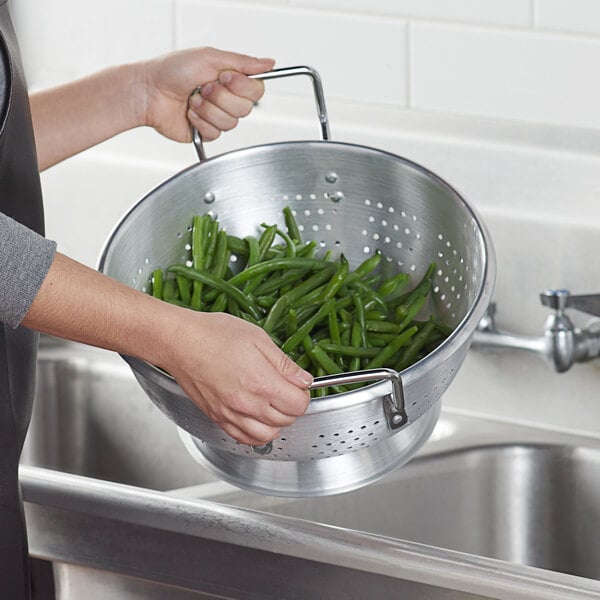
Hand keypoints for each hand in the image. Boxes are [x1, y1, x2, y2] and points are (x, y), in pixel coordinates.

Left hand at [138, 47, 274, 142]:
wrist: (148, 92)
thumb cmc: (171, 70)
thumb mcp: (209, 57)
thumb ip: (242, 62)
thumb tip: (269, 63)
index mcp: (230, 80)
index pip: (257, 90)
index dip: (242, 86)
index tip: (223, 77)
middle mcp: (226, 99)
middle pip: (245, 109)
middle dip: (221, 97)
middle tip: (203, 88)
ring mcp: (217, 116)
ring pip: (231, 123)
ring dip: (208, 109)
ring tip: (192, 99)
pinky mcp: (207, 132)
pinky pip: (216, 133)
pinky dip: (200, 121)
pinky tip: (189, 113)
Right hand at [160, 311, 311, 445]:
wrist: (180, 342)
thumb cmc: (214, 334)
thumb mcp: (258, 339)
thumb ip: (284, 364)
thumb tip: (303, 380)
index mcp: (262, 382)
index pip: (299, 405)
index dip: (303, 394)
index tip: (298, 384)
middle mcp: (247, 404)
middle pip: (286, 420)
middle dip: (291, 406)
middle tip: (285, 389)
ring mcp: (231, 414)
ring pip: (267, 435)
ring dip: (276, 422)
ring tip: (272, 404)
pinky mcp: (218, 418)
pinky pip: (244, 439)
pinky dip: (256, 433)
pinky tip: (257, 418)